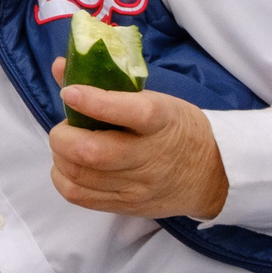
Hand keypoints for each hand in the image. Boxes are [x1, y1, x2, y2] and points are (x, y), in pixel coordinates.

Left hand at [49, 60, 227, 219]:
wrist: (211, 174)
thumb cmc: (175, 128)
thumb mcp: (154, 99)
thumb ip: (107, 85)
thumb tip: (59, 66)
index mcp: (160, 120)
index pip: (128, 112)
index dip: (94, 102)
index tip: (70, 92)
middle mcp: (149, 156)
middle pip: (93, 152)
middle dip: (63, 136)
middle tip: (65, 127)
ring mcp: (137, 186)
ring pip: (80, 175)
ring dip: (60, 156)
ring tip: (67, 145)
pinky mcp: (126, 206)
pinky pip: (80, 196)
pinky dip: (63, 178)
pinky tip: (69, 166)